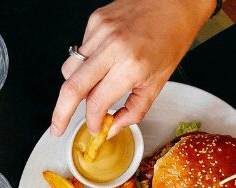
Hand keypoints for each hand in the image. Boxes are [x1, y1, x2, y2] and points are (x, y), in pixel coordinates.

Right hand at [51, 0, 213, 136]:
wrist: (177, 1)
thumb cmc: (172, 37)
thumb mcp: (158, 82)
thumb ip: (134, 111)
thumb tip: (112, 127)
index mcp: (131, 65)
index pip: (97, 102)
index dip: (92, 121)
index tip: (94, 127)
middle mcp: (112, 47)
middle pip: (71, 88)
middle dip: (60, 113)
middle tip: (58, 127)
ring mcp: (101, 31)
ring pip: (69, 69)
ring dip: (75, 86)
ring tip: (91, 87)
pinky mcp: (95, 20)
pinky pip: (80, 51)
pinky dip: (86, 63)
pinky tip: (103, 59)